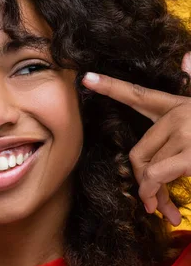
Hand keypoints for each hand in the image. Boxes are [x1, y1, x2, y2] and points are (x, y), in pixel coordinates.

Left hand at [82, 52, 190, 226]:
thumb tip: (188, 54)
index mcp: (182, 105)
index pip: (139, 95)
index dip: (111, 86)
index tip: (85, 78)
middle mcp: (180, 114)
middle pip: (137, 149)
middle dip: (141, 178)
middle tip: (151, 199)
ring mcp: (185, 132)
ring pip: (144, 166)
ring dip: (150, 194)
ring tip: (162, 208)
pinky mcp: (189, 154)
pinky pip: (154, 176)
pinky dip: (153, 194)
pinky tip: (164, 210)